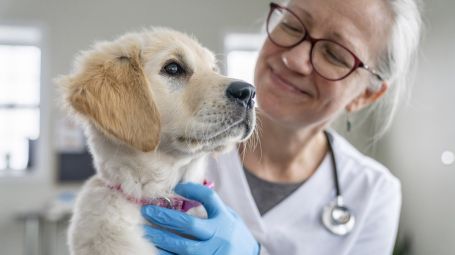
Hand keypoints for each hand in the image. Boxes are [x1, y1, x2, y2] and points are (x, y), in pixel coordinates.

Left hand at [141, 182, 259, 254]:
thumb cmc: (235, 236)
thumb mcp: (229, 217)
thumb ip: (212, 207)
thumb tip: (185, 191)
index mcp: (225, 219)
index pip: (209, 198)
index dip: (192, 190)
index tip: (176, 188)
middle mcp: (220, 236)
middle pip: (189, 224)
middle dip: (165, 217)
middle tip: (147, 211)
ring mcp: (213, 253)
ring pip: (183, 247)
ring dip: (162, 239)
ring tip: (146, 232)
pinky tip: (156, 249)